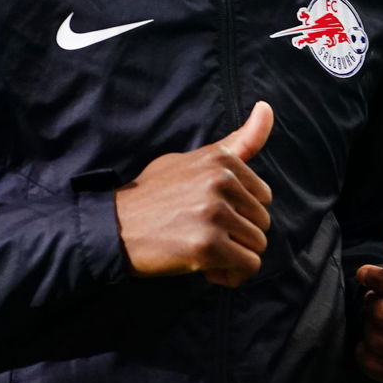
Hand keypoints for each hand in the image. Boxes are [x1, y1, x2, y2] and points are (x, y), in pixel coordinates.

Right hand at [113, 101, 273, 287]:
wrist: (115, 226)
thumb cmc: (155, 194)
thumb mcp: (193, 159)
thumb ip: (237, 142)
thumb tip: (267, 107)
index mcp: (220, 159)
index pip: (263, 195)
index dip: (240, 212)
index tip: (213, 216)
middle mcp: (221, 181)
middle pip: (262, 221)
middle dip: (239, 235)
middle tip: (206, 236)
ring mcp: (215, 213)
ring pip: (257, 244)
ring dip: (235, 256)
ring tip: (204, 252)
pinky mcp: (209, 245)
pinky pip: (248, 266)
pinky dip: (232, 274)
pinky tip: (207, 269)